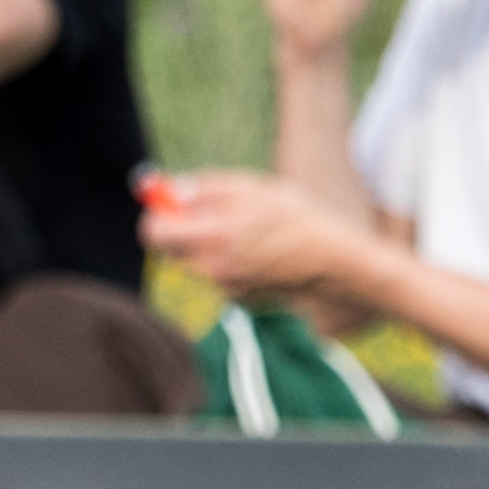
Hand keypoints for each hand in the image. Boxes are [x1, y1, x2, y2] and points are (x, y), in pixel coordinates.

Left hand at [143, 166, 379, 306]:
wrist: (334, 263)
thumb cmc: (298, 218)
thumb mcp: (254, 189)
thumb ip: (207, 189)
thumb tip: (172, 191)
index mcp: (213, 236)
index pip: (154, 232)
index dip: (156, 215)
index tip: (166, 205)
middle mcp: (212, 268)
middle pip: (172, 250)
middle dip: (183, 231)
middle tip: (209, 215)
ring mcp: (224, 287)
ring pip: (197, 261)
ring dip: (209, 246)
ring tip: (248, 232)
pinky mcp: (238, 299)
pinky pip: (219, 274)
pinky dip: (229, 262)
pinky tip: (261, 253)